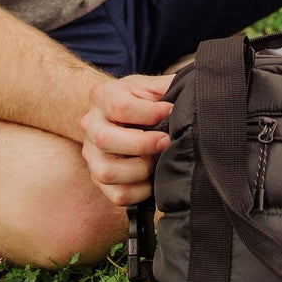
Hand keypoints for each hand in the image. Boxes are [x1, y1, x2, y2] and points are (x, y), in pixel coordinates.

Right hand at [79, 72, 174, 205]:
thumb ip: (166, 86)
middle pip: (105, 139)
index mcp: (103, 97)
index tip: (170, 111)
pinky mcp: (98, 178)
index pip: (120, 107)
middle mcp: (90, 126)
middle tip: (166, 141)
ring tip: (158, 160)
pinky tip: (153, 178)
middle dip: (142, 144)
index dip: (150, 113)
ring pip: (107, 172)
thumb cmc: (137, 100)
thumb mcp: (149, 86)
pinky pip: (117, 195)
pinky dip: (140, 191)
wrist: (115, 114)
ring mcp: (91, 155)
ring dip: (140, 170)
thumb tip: (190, 93)